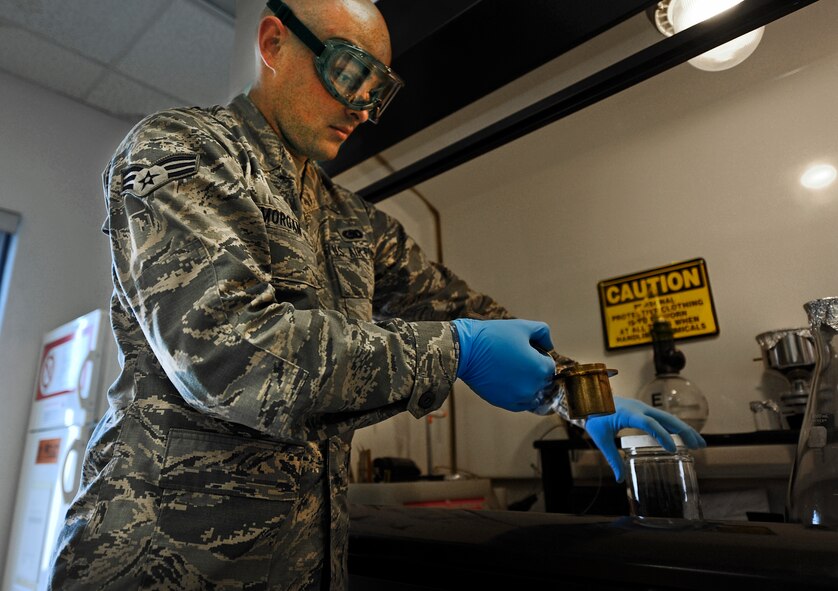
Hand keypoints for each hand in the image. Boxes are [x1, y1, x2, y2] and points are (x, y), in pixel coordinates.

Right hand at [452, 318, 555, 411]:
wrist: (465, 350)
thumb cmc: (493, 336)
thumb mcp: (522, 326)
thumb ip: (543, 332)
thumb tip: (549, 345)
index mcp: (540, 368)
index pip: (550, 365)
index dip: (539, 356)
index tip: (525, 350)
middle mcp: (533, 387)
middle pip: (543, 380)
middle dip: (534, 370)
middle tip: (516, 358)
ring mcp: (518, 398)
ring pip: (533, 394)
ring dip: (527, 384)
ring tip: (511, 370)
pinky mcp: (504, 403)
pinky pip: (520, 403)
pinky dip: (518, 394)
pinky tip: (508, 382)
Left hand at [585, 396, 706, 481]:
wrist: (589, 399)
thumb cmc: (594, 418)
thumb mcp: (601, 439)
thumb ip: (611, 458)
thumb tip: (619, 480)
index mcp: (629, 413)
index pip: (649, 423)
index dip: (662, 435)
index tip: (672, 449)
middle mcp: (640, 408)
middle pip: (666, 418)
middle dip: (684, 432)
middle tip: (699, 446)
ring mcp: (643, 407)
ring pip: (668, 417)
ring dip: (684, 429)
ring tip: (699, 444)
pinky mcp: (644, 410)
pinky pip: (662, 418)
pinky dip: (675, 427)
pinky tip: (685, 438)